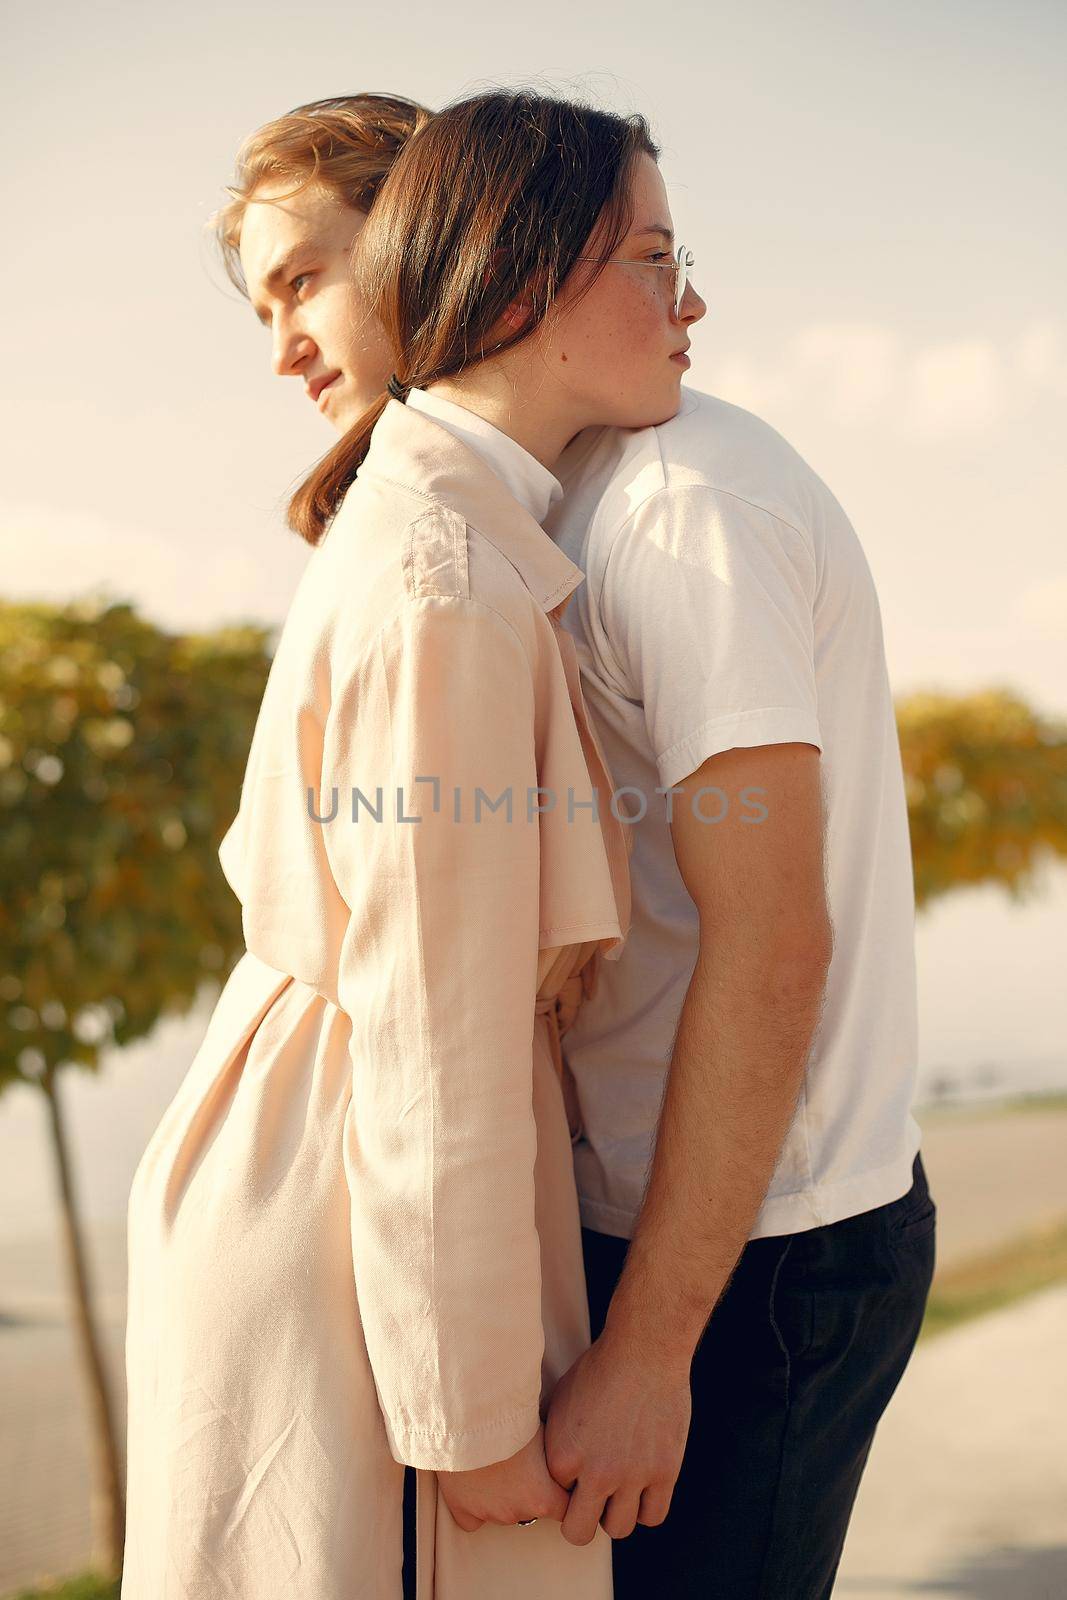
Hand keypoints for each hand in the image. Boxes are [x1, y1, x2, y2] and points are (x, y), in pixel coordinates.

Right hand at [436, 1422, 570, 1532]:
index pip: (564, 1509)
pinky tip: (473, 1481)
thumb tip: (564, 1454)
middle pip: (530, 1509)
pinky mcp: (461, 1510)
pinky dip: (474, 1504)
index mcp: (542, 1497)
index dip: (561, 1492)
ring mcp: (487, 1514)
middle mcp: (516, 1512)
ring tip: (494, 1462)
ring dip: (501, 1494)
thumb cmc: (508, 1419)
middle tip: (520, 1461)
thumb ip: (554, 1456)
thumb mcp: (545, 1433)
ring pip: (501, 1511)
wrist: (468, 1416)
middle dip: (528, 1491)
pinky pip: (472, 1519)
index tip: (556, 1478)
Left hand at [544, 1324, 691, 1544]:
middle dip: (581, 1519)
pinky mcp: (664, 1472)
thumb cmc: (599, 1367)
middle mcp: (595, 1472)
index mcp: (563, 1455)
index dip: (564, 1486)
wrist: (644, 1349)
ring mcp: (632, 1475)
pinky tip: (642, 1487)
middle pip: (579, 1532)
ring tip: (618, 1490)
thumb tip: (542, 1458)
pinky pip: (653, 1516)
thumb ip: (552, 1437)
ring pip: (618, 1529)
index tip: (574, 1472)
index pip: (554, 1499)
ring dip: (615, 1514)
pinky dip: (646, 1508)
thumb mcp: (560, 1399)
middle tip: (590, 1498)